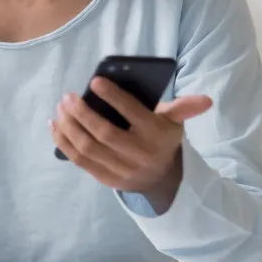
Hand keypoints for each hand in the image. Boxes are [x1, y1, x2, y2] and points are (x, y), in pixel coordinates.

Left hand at [49, 77, 212, 212]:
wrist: (163, 179)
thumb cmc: (162, 139)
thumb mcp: (175, 122)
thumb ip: (184, 108)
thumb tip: (206, 99)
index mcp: (156, 135)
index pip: (133, 114)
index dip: (113, 97)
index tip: (94, 82)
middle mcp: (139, 155)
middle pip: (105, 134)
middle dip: (83, 114)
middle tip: (68, 97)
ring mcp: (122, 170)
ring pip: (88, 149)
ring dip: (70, 128)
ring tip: (61, 108)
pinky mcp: (107, 179)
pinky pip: (80, 161)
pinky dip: (64, 143)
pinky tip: (55, 125)